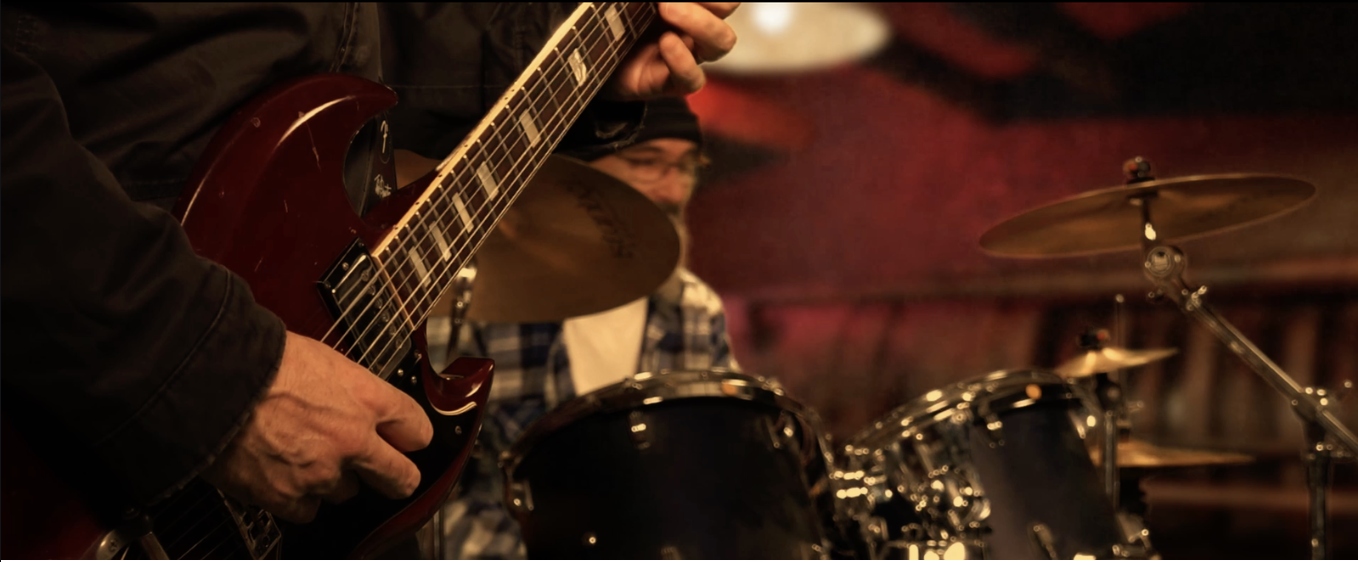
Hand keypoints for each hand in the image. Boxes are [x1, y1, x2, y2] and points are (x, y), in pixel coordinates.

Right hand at [201, 331, 433, 522]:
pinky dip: (297, 498)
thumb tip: (353, 399)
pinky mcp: (286, 497)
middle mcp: (352, 440)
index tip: (405, 440)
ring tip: (305, 456)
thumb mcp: (322, 359)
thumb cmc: (258, 360)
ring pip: (346, 493)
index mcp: (366, 398)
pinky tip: (283, 475)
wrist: (210, 381)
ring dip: (332, 480)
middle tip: (390, 476)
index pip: (416, 430)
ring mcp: (321, 473)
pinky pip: (307, 510)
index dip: (410, 436)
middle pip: (400, 478)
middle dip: (396, 478)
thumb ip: (348, 389)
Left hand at [604, 3, 739, 99]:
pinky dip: (682, 61)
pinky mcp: (671, 83)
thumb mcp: (629, 2)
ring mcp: (686, 54)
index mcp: (689, 3)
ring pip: (721, 41)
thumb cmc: (612, 17)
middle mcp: (693, 25)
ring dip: (701, 22)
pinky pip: (693, 78)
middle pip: (727, 6)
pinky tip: (665, 43)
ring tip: (667, 8)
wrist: (586, 56)